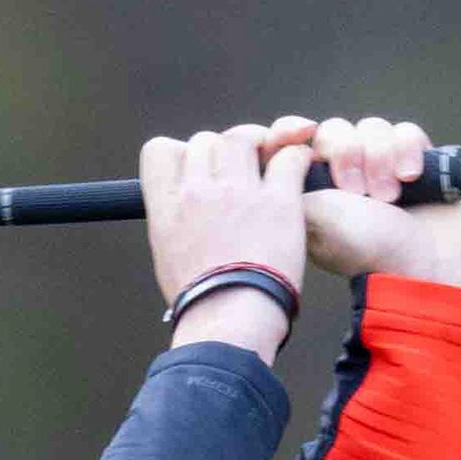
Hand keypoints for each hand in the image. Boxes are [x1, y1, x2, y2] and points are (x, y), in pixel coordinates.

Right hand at [135, 122, 310, 362]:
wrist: (229, 321)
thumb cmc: (200, 300)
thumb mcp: (168, 257)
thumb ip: (175, 221)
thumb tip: (184, 210)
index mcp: (166, 206)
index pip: (161, 150)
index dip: (182, 154)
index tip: (196, 172)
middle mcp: (197, 191)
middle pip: (206, 140)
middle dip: (223, 153)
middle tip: (239, 173)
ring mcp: (237, 193)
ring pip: (243, 138)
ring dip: (258, 146)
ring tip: (268, 165)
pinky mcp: (276, 201)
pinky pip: (289, 157)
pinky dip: (297, 157)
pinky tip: (300, 169)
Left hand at [259, 113, 460, 291]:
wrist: (428, 268)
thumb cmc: (368, 249)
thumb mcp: (315, 219)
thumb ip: (288, 183)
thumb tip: (276, 154)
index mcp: (311, 193)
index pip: (289, 145)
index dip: (289, 132)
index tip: (300, 133)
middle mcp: (344, 179)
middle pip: (334, 131)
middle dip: (347, 153)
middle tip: (358, 192)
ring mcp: (382, 171)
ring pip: (371, 128)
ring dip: (380, 157)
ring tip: (390, 197)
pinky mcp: (416, 164)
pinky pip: (405, 131)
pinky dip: (407, 149)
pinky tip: (411, 178)